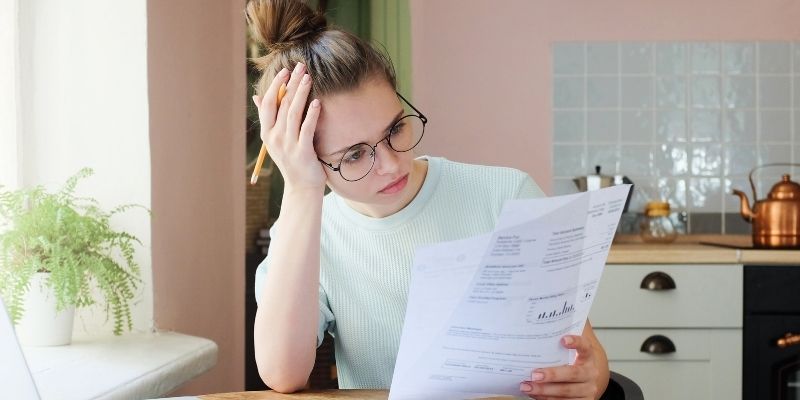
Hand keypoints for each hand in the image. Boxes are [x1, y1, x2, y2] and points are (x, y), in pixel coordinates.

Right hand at [252, 62, 326, 193]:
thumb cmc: (292, 159)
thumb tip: (257, 97)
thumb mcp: (276, 139)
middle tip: (301, 67)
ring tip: (309, 78)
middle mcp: (274, 137)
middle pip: (282, 105)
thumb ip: (268, 117)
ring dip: (301, 94)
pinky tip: (317, 102)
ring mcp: (288, 145)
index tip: (286, 70)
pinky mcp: (302, 152)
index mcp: (267, 132)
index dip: (276, 85)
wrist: (302, 186)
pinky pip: (306, 129)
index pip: (268, 103)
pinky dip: (312, 114)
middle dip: (291, 84)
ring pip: (293, 114)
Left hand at [519, 335, 600, 399]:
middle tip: (534, 374)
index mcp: (589, 356)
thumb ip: (565, 333)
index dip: (576, 342)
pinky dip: (547, 399)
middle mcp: (591, 373)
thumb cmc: (578, 360)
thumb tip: (551, 316)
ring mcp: (588, 390)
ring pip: (565, 391)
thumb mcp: (576, 347)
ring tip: (527, 386)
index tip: (563, 339)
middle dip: (552, 375)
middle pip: (572, 374)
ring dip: (544, 390)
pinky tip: (534, 394)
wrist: (593, 380)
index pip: (585, 347)